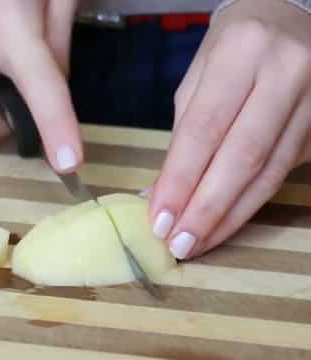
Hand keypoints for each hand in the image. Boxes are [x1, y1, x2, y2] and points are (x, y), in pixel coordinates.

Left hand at [149, 0, 310, 258]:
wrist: (292, 13)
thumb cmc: (234, 46)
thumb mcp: (199, 75)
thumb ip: (183, 133)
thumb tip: (160, 194)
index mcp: (243, 50)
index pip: (205, 127)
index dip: (180, 179)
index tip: (158, 219)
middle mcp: (287, 70)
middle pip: (243, 155)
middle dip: (207, 208)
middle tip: (179, 244)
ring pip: (271, 170)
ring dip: (231, 215)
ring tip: (198, 242)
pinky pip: (286, 170)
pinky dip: (253, 201)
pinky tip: (227, 221)